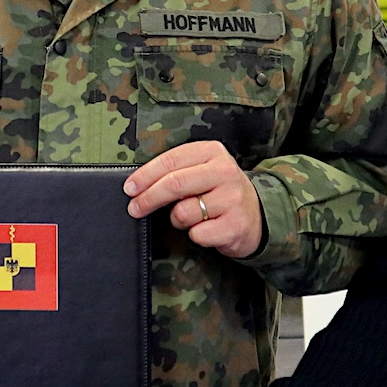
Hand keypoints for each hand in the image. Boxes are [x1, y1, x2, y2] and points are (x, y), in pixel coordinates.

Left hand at [124, 141, 264, 258]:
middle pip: (174, 184)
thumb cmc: (218, 192)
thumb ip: (176, 172)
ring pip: (183, 212)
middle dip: (148, 198)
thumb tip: (137, 185)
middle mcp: (225, 172)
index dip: (145, 176)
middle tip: (134, 208)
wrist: (257, 216)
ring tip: (190, 217)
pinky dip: (195, 235)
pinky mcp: (235, 224)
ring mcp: (232, 198)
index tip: (129, 188)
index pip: (171, 160)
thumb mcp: (202, 170)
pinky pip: (197, 234)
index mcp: (212, 152)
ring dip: (177, 219)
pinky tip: (206, 229)